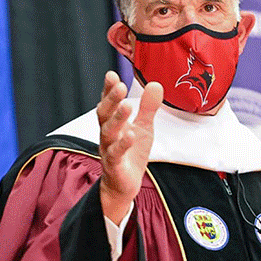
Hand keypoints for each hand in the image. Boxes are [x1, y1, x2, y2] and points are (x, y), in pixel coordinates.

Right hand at [97, 71, 162, 224]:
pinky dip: (123, 144)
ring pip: (108, 132)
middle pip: (104, 114)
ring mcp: (109, 149)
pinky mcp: (114, 165)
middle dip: (111, 99)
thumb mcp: (144, 127)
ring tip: (127, 105)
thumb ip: (148, 107)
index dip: (108, 89)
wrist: (125, 184)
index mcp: (113, 122)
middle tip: (120, 86)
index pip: (108, 102)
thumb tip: (155, 84)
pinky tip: (131, 134)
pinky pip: (116, 153)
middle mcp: (107, 133)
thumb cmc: (131, 153)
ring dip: (117, 118)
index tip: (112, 75)